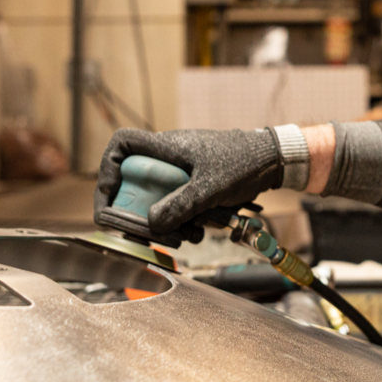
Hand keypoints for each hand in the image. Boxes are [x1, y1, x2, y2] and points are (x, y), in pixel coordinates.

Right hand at [95, 128, 283, 238]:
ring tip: (187, 235)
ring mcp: (181, 173)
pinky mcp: (194, 186)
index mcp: (166, 148)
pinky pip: (179, 207)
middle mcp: (169, 159)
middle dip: (141, 214)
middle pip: (136, 185)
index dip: (108, 170)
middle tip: (152, 233)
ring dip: (167, 224)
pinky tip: (201, 230)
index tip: (110, 198)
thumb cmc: (245, 162)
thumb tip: (150, 224)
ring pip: (158, 201)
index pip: (121, 146)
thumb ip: (180, 206)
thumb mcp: (210, 187)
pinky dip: (185, 222)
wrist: (274, 161)